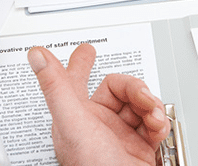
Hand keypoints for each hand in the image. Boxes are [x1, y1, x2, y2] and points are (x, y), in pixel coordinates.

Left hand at [28, 44, 170, 165]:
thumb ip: (56, 87)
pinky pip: (154, 123)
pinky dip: (159, 122)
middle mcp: (97, 126)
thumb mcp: (72, 123)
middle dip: (135, 88)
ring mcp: (120, 137)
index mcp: (76, 118)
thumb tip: (38, 57)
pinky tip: (157, 128)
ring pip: (139, 104)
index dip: (80, 64)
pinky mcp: (141, 147)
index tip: (86, 51)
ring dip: (150, 105)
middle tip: (142, 95)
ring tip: (152, 116)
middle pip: (118, 89)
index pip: (75, 82)